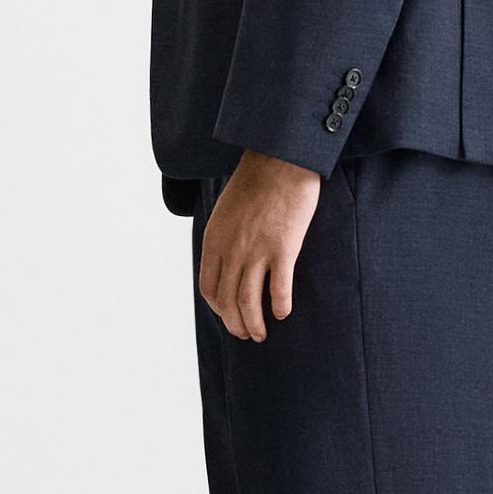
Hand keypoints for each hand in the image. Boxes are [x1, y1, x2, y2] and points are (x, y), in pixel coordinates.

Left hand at [199, 150, 322, 339]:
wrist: (281, 159)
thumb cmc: (257, 180)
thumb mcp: (226, 210)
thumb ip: (225, 236)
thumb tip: (229, 258)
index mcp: (214, 241)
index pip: (209, 288)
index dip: (219, 308)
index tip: (229, 315)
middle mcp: (231, 250)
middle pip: (228, 301)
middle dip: (235, 323)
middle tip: (246, 334)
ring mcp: (256, 251)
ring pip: (249, 302)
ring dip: (254, 324)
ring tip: (261, 334)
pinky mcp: (283, 250)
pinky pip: (278, 289)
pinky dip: (279, 306)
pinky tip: (282, 313)